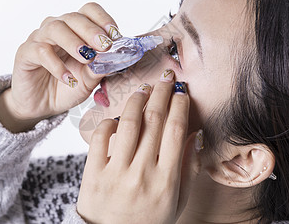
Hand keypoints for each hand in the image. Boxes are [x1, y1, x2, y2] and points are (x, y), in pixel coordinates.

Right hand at [0, 2, 122, 131]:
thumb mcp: (89, 80)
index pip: (89, 11)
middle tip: (104, 45)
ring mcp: (39, 38)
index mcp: (76, 29)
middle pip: (73, 17)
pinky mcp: (25, 53)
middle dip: (91, 30)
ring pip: (55, 28)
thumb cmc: (67, 87)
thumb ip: (101, 68)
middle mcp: (57, 28)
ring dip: (74, 42)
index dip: (103, 19)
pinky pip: (40, 51)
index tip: (115, 36)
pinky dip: (56, 65)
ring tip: (87, 58)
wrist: (41, 105)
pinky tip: (68, 78)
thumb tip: (118, 59)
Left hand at [77, 70, 200, 223]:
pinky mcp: (93, 173)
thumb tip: (195, 136)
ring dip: (138, 100)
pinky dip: (109, 122)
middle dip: (162, 93)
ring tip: (144, 90)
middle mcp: (142, 173)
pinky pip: (101, 138)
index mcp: (166, 180)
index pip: (175, 130)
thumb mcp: (177, 202)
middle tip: (166, 78)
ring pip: (129, 123)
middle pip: (154, 120)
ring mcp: (116, 172)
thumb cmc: (149, 221)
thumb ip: (189, 169)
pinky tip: (117, 117)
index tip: (181, 93)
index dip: (179, 106)